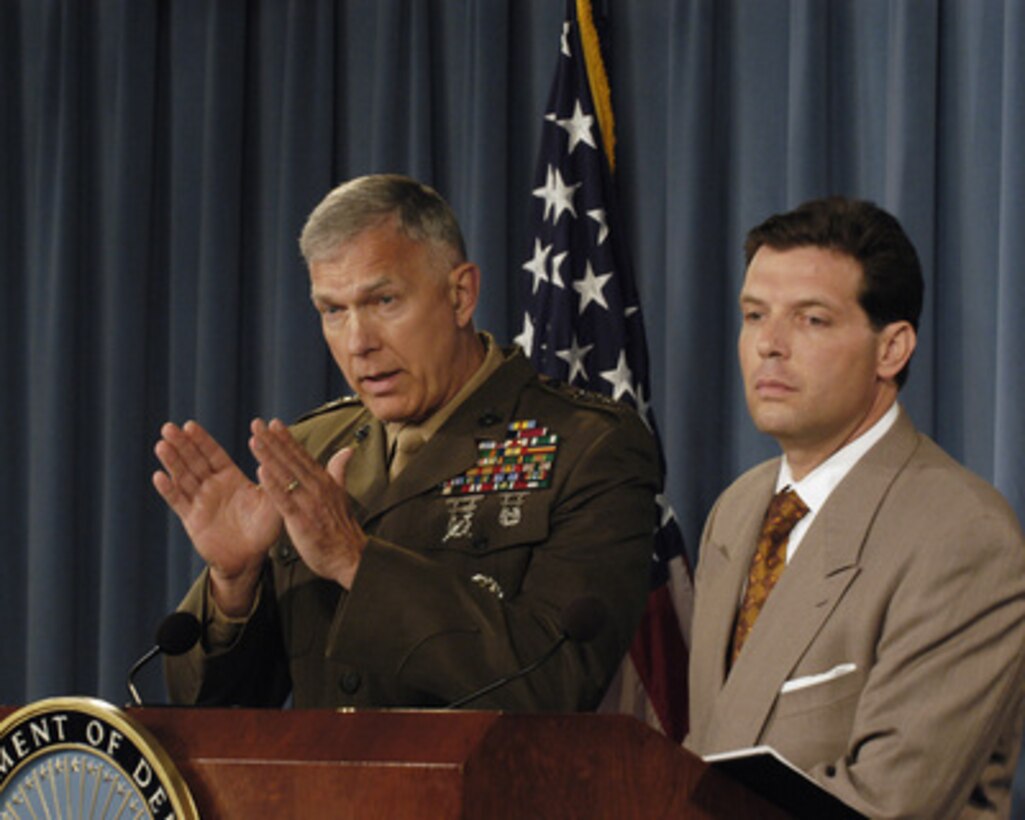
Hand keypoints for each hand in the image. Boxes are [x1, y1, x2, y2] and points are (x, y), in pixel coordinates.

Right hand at [153, 420, 281, 613]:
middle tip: (168, 427)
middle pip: (194, 461)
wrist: (249, 559)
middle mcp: (213, 487)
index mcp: (231, 478)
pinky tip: (159, 476)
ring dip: (172, 461)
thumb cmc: (264, 529)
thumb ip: (272, 482)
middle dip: (182, 445)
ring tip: (162, 445)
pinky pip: (178, 502)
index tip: (190, 425)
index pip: (214, 454)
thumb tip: (270, 459)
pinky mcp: (192, 520)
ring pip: (183, 477)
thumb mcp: (273, 502)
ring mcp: (200, 502)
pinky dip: (169, 490)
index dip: (201, 440)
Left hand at [249, 418, 366, 588]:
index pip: (302, 455)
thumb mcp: (342, 495)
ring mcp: (309, 502)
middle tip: (256, 424)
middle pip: (291, 460)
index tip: (274, 423)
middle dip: (273, 441)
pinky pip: (285, 499)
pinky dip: (273, 484)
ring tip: (254, 440)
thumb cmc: (343, 529)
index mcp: (324, 482)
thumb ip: (339, 470)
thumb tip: (347, 450)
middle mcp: (317, 487)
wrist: (350, 556)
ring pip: (285, 475)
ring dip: (269, 456)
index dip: (287, 439)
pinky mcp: (301, 519)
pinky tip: (261, 472)